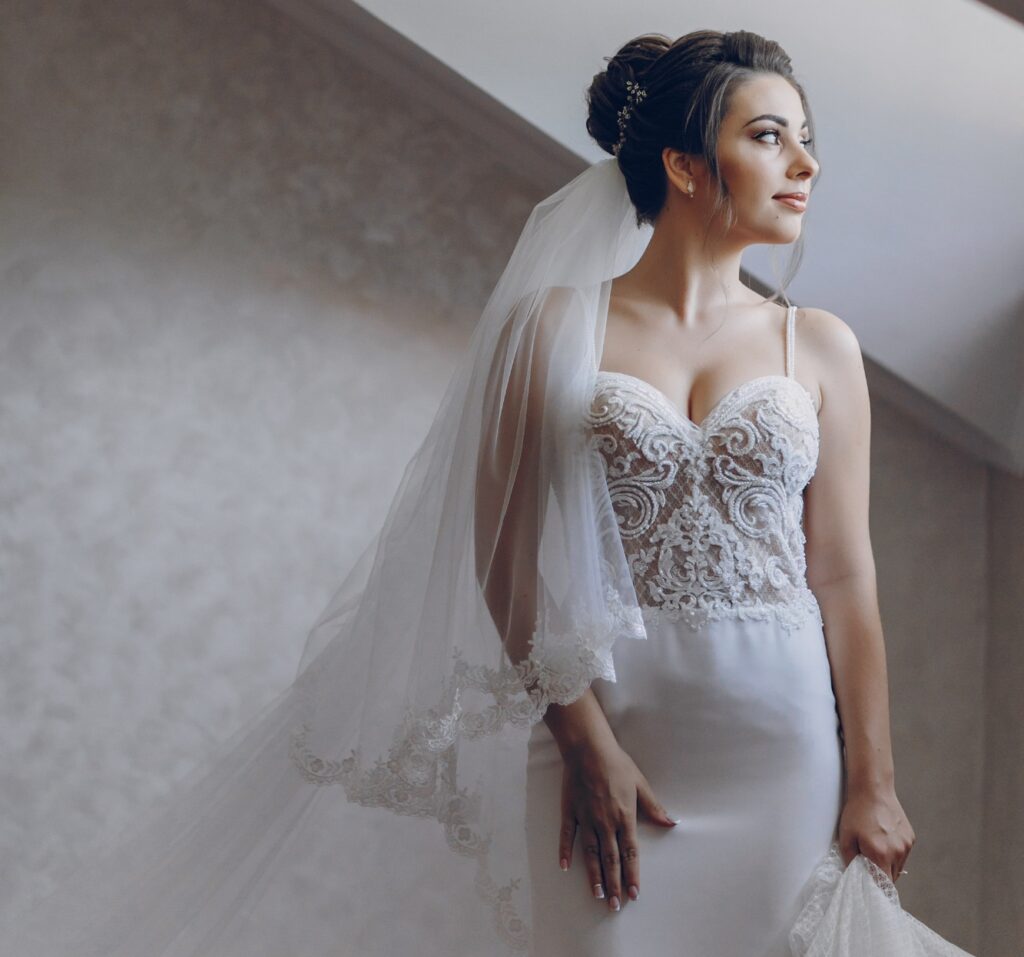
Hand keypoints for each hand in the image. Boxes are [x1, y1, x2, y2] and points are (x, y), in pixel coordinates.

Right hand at [558, 738, 678, 911]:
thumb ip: (654, 807)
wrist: (588, 749)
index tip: (634, 894)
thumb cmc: (617, 764)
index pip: (630, 853)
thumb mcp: (640, 784)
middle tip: (615, 906)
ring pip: (591, 854)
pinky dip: (565, 852)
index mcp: (625, 817)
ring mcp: (586, 819)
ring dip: (594, 876)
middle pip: (611, 860)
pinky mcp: (570, 812)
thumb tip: (672, 823)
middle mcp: (605, 823)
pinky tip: (564, 868)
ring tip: (596, 895)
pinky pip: (567, 836)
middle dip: (614, 884)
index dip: (632, 875)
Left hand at [837, 782, 915, 883]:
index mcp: (880, 854)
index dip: (876, 889)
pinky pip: (902, 854)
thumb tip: (855, 876)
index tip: (869, 889)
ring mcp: (906, 845)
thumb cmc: (856, 812)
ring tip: (875, 848)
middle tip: (867, 865)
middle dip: (880, 875)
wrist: (872, 789)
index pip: (883, 885)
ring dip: (887, 864)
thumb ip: (850, 861)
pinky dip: (894, 853)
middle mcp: (897, 852)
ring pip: (898, 867)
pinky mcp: (910, 838)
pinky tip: (883, 839)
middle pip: (891, 877)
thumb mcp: (846, 837)